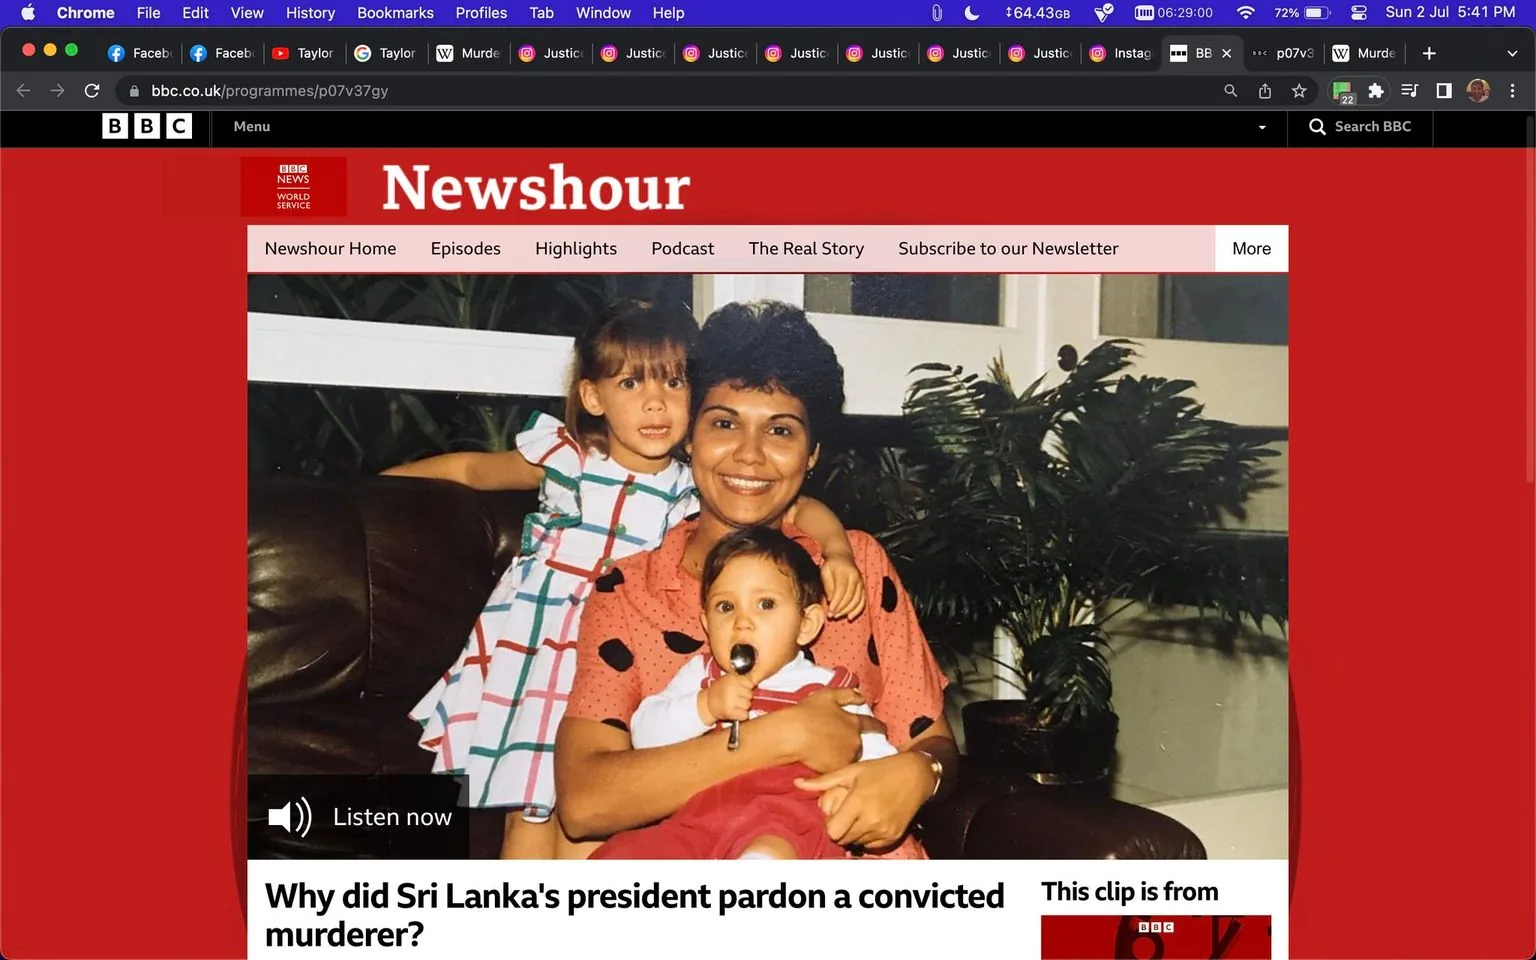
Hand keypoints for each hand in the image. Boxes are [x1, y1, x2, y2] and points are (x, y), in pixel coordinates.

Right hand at [703, 674, 754, 722]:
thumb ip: (740, 679)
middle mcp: (732, 689)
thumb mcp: (727, 679)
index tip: (742, 689)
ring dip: (743, 707)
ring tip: (735, 705)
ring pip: (748, 705)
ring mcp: (731, 700)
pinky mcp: (730, 712)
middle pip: (750, 694)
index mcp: (732, 679)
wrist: (705, 704)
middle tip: (737, 698)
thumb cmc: (718, 691)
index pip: (750, 683)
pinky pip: (745, 715)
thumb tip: (755, 681)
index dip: (747, 687)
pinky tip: (735, 713)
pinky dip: (741, 716)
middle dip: (745, 697)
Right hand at [785, 688, 881, 772]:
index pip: (872, 725)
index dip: (879, 726)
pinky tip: (818, 758)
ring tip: (823, 749)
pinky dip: (830, 764)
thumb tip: (862, 697)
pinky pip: (836, 768)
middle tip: (834, 739)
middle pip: (858, 745)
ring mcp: (845, 758)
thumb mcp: (828, 696)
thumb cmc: (808, 713)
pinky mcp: (835, 770)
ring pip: (847, 757)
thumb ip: (847, 695)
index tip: (884, 729)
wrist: (793, 735)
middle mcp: (854, 742)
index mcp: (854, 723)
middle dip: (851, 743)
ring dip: (841, 754)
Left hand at [794, 751, 935, 850]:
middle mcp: (871, 819)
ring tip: (860, 815)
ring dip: (854, 833)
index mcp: (858, 802)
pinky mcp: (893, 836)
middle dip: (840, 829)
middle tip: (847, 813)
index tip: (834, 813)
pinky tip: (871, 821)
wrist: (916, 775)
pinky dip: (868, 837)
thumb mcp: (852, 771)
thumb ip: (824, 782)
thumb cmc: (880, 770)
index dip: (830, 824)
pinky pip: (871, 846)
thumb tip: (797, 783)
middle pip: (842, 839)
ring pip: (856, 843)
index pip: (832, 831)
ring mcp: (884, 830)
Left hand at [820, 555, 866, 619]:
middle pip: (850, 596)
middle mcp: (855, 577)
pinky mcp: (863, 588)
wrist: (843, 557)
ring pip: (857, 600)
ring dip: (847, 611)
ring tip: (838, 616)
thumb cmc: (831, 565)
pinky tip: (850, 617)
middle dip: (841, 608)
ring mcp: (861, 582)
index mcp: (844, 572)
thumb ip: (828, 586)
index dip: (836, 602)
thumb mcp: (825, 572)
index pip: (841, 590)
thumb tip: (831, 600)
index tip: (830, 611)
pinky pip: (862, 601)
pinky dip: (857, 610)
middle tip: (832, 615)